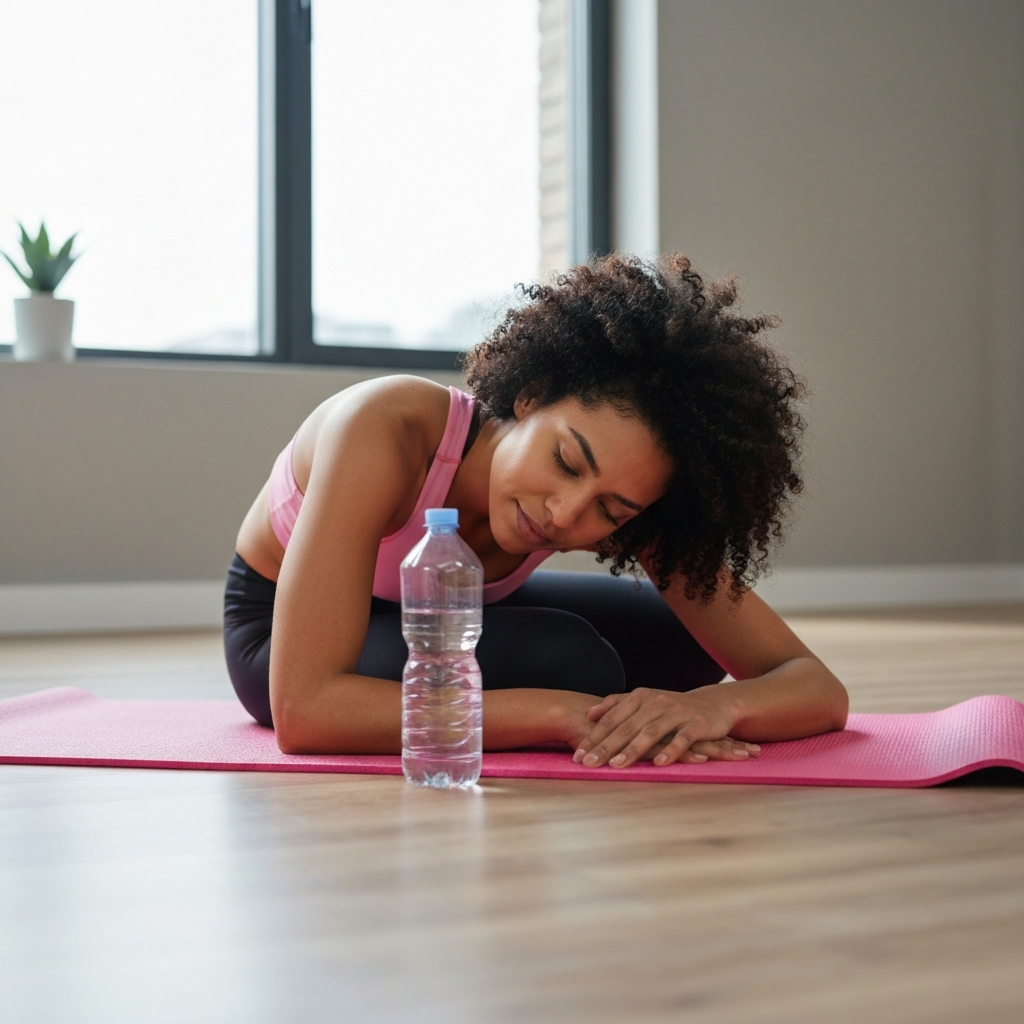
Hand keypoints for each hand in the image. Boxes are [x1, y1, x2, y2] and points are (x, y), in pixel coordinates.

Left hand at [571, 687, 760, 767]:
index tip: (577, 755)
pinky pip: (682, 738)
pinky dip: (671, 751)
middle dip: (605, 746)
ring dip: (633, 750)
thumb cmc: (672, 707)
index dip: (593, 736)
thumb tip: (589, 713)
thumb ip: (617, 705)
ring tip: (617, 765)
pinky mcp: (696, 724)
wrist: (713, 704)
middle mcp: (655, 702)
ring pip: (650, 732)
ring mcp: (676, 712)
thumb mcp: (644, 702)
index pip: (611, 718)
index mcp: (639, 697)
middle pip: (626, 726)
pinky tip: (660, 764)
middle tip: (588, 763)